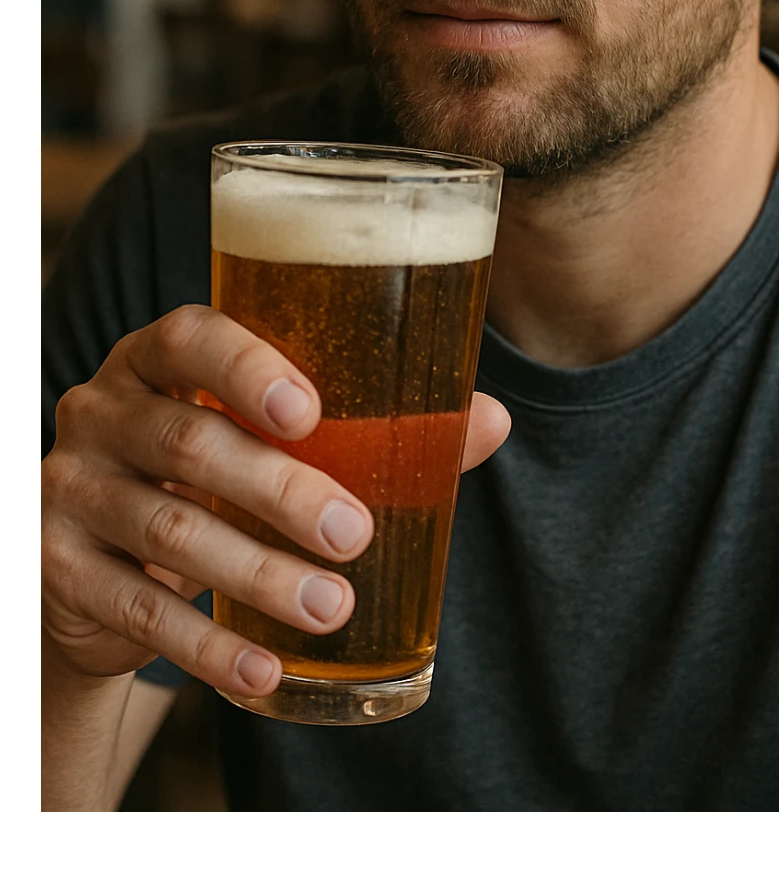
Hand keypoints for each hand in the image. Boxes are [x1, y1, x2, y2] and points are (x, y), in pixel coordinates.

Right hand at [42, 305, 510, 698]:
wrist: (100, 556)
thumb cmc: (212, 470)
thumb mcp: (267, 440)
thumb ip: (368, 426)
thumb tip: (489, 420)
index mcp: (158, 356)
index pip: (191, 336)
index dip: (247, 366)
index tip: (310, 411)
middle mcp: (103, 409)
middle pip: (188, 441)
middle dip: (279, 492)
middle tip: (355, 533)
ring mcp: (71, 487)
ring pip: (168, 530)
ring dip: (257, 576)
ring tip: (331, 609)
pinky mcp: (58, 567)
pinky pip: (137, 609)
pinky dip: (206, 648)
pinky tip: (264, 672)